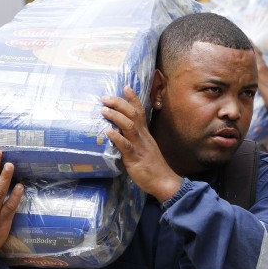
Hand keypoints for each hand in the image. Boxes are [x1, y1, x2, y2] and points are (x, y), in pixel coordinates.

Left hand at [101, 86, 180, 202]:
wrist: (164, 181)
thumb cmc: (153, 166)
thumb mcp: (145, 148)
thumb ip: (134, 139)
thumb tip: (120, 132)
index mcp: (145, 134)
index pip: (140, 111)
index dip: (132, 99)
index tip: (125, 87)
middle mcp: (143, 137)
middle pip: (132, 115)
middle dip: (119, 103)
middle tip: (106, 97)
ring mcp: (139, 146)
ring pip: (129, 126)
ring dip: (116, 116)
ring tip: (104, 110)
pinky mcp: (135, 158)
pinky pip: (126, 146)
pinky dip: (117, 138)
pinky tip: (108, 132)